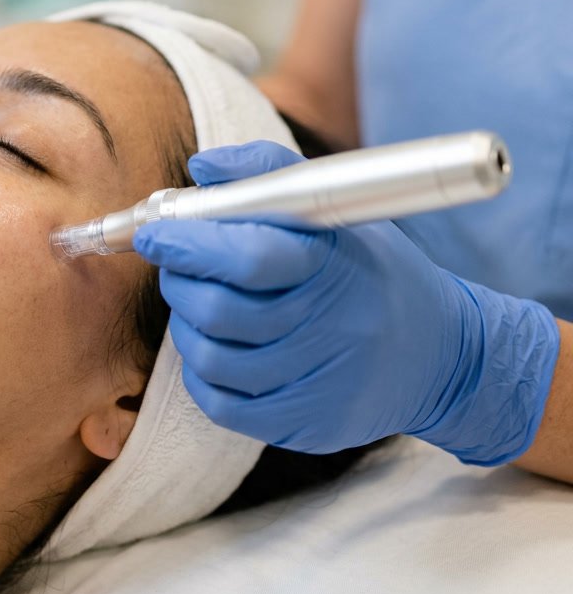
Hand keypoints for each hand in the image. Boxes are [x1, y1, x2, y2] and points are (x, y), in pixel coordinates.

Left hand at [134, 141, 559, 463]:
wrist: (439, 354)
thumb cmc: (369, 268)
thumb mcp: (334, 210)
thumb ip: (265, 173)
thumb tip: (199, 168)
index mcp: (335, 263)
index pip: (249, 256)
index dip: (189, 244)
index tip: (156, 232)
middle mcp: (333, 325)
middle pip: (219, 310)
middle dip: (180, 281)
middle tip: (178, 264)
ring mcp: (321, 382)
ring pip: (212, 358)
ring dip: (187, 325)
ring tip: (202, 303)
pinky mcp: (309, 425)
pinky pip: (221, 405)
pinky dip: (201, 372)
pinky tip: (217, 346)